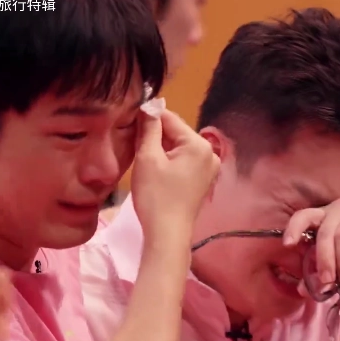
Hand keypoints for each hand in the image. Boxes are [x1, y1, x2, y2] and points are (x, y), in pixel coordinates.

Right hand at [131, 103, 219, 238]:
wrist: (167, 235)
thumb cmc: (156, 196)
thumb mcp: (148, 158)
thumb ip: (149, 128)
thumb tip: (149, 105)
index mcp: (199, 144)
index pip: (170, 118)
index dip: (148, 118)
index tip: (130, 121)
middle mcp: (209, 153)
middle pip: (176, 133)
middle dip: (155, 136)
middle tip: (133, 144)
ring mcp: (209, 169)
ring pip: (178, 148)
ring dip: (160, 149)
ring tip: (143, 160)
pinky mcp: (203, 181)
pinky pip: (183, 162)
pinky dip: (169, 162)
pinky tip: (155, 171)